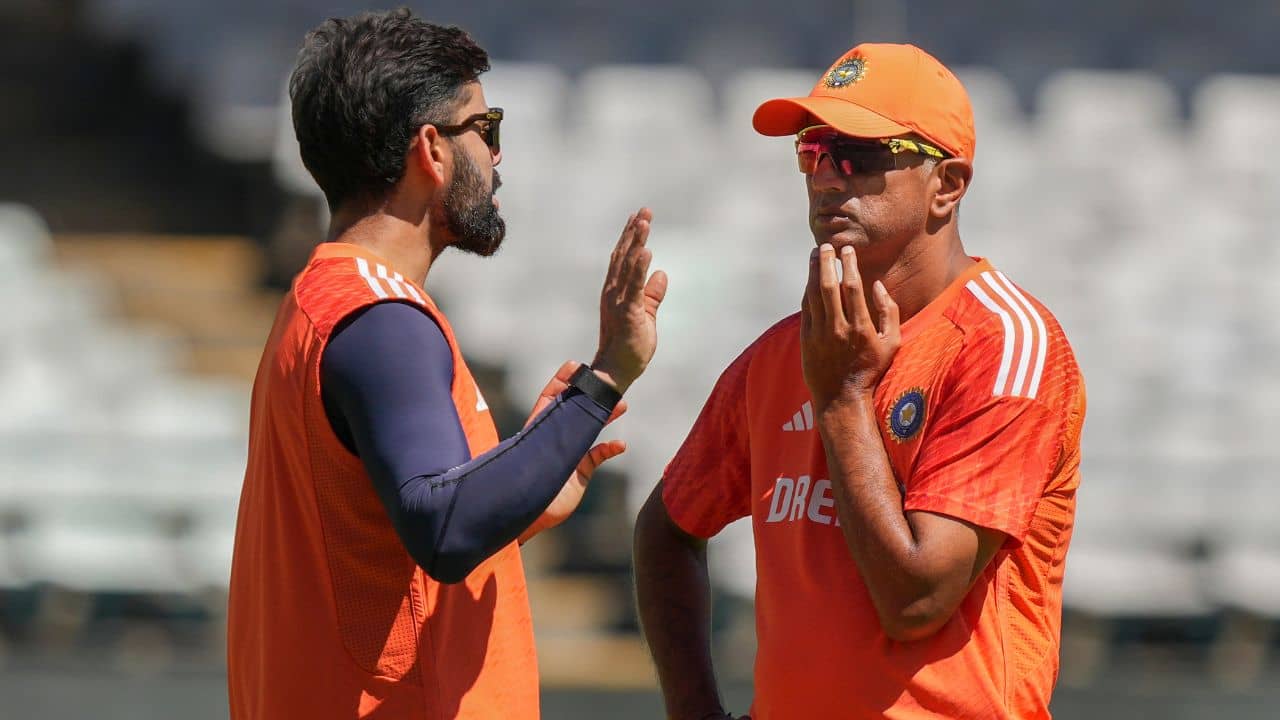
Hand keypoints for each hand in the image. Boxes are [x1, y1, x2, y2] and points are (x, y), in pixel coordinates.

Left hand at [518, 361, 628, 543]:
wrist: (529, 516)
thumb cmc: (524, 485)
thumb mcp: (534, 455)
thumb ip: (543, 432)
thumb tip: (549, 404)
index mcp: (539, 428)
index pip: (551, 397)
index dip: (562, 381)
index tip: (576, 366)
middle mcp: (556, 437)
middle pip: (576, 408)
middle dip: (592, 394)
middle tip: (608, 382)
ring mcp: (570, 452)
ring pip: (590, 428)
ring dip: (605, 416)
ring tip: (621, 406)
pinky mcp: (581, 470)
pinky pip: (598, 455)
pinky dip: (610, 448)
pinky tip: (621, 445)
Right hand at [591, 208, 667, 394]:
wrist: (615, 372)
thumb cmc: (628, 346)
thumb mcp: (646, 314)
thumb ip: (653, 294)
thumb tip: (662, 273)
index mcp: (615, 291)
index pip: (622, 258)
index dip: (630, 236)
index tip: (639, 216)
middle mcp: (613, 292)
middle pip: (623, 255)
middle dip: (634, 231)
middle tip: (645, 210)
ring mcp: (618, 301)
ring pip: (627, 265)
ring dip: (636, 242)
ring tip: (644, 221)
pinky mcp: (627, 313)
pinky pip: (634, 286)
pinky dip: (639, 268)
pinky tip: (646, 251)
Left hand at [800, 244, 900, 411]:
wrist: (842, 396)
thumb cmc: (871, 369)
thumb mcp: (891, 343)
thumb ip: (890, 313)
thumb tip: (878, 286)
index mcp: (861, 327)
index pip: (853, 287)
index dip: (850, 265)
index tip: (848, 251)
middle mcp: (838, 329)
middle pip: (829, 286)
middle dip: (826, 262)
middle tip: (826, 245)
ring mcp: (819, 334)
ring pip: (813, 295)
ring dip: (813, 272)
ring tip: (816, 255)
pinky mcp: (806, 339)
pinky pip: (806, 309)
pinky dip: (807, 291)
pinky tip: (810, 279)